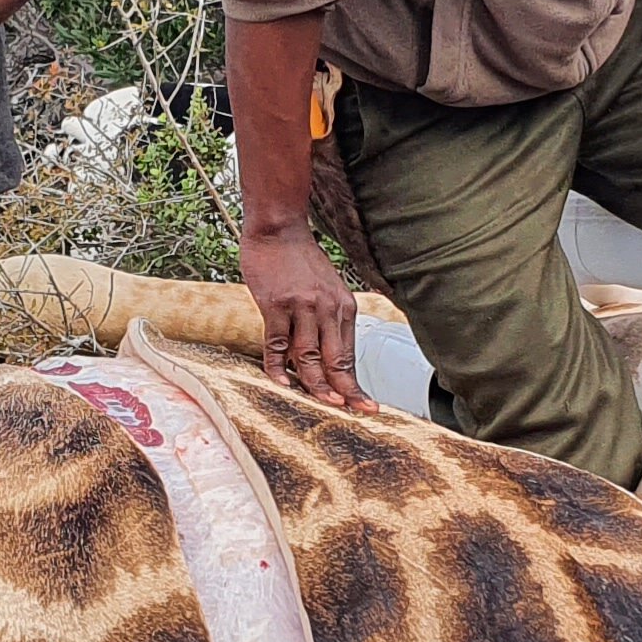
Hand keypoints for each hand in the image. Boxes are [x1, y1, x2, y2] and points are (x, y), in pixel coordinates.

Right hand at [241, 222, 369, 411]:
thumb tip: (329, 358)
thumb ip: (329, 321)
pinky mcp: (276, 305)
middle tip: (351, 412)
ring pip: (309, 356)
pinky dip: (278, 366)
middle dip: (344, 391)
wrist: (278, 229)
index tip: (365, 406)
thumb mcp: (326, 290)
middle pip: (336, 361)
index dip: (355, 384)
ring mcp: (302, 307)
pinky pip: (277, 343)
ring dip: (314, 384)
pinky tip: (280, 383)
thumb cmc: (299, 261)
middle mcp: (328, 309)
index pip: (349, 356)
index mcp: (344, 307)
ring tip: (321, 405)